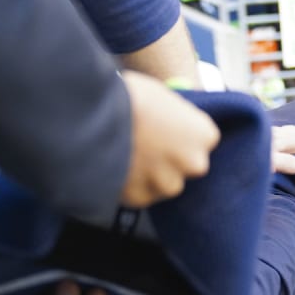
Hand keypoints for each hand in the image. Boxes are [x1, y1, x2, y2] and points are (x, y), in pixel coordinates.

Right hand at [120, 71, 219, 207]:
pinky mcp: (142, 199)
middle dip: (169, 160)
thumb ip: (176, 117)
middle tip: (145, 145)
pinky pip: (138, 194)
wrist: (91, 116)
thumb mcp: (162, 96)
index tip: (166, 130)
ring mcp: (167, 184)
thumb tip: (173, 123)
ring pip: (162, 183)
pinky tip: (115, 165)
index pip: (203, 140)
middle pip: (186, 166)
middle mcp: (194, 163)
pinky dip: (128, 185)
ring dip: (149, 175)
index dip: (182, 135)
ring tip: (126, 154)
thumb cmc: (129, 96)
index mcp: (204, 134)